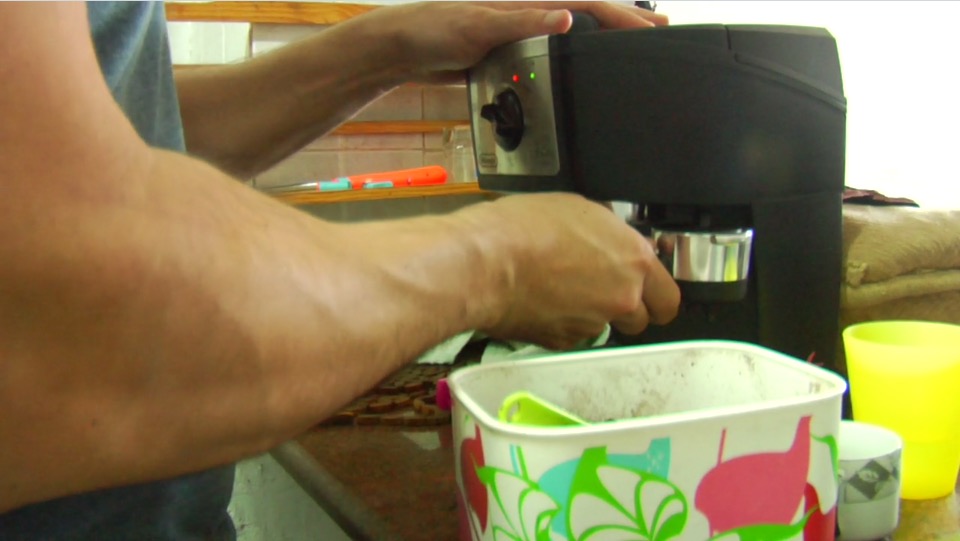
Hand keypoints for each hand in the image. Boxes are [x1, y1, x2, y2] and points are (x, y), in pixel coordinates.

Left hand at [346, 1, 667, 83]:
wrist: (403, 49)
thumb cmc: (434, 29)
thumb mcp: (480, 25)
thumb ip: (523, 21)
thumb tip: (568, 17)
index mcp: (529, 1)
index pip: (589, 4)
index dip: (624, 15)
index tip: (653, 28)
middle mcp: (530, 13)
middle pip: (589, 16)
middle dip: (626, 23)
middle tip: (662, 33)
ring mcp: (522, 33)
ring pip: (575, 35)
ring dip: (605, 41)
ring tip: (634, 52)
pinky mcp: (511, 53)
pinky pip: (553, 55)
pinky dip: (576, 61)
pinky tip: (585, 73)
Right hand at [473, 193, 679, 349]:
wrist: (484, 262)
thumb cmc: (524, 227)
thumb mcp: (577, 210)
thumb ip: (607, 235)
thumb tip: (608, 242)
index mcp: (633, 261)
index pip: (669, 298)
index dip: (657, 298)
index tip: (647, 295)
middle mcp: (621, 298)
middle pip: (641, 320)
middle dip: (627, 309)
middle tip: (600, 291)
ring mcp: (592, 324)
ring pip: (603, 326)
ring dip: (590, 314)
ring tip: (559, 290)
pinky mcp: (562, 342)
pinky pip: (571, 334)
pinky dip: (561, 323)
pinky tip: (539, 301)